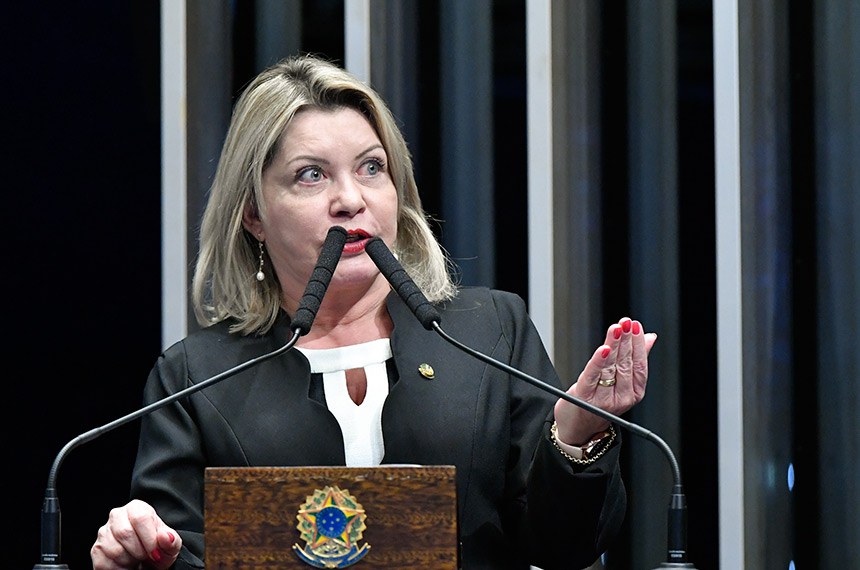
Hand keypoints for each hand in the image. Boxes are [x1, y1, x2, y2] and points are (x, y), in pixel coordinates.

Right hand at [91, 499, 180, 569]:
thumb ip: (171, 541)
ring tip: (137, 560)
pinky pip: (104, 563)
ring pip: (115, 550)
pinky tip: (127, 565)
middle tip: (146, 557)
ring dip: (130, 561)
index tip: (156, 553)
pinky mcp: (96, 550)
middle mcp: (117, 516)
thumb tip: (166, 536)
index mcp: (136, 508)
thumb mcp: (170, 545)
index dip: (149, 539)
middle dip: (139, 551)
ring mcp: (104, 533)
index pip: (140, 518)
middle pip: (125, 533)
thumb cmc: (158, 549)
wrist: (146, 562)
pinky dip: (119, 569)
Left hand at [553, 317, 656, 445]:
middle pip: (625, 364)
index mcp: (634, 393)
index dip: (639, 344)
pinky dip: (599, 360)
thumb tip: (650, 337)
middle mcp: (621, 398)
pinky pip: (593, 375)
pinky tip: (604, 348)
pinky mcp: (584, 396)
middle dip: (626, 340)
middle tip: (626, 322)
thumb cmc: (600, 400)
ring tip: (616, 328)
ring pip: (610, 367)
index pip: (640, 365)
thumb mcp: (622, 382)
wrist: (578, 426)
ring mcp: (603, 399)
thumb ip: (635, 359)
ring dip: (613, 344)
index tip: (636, 326)